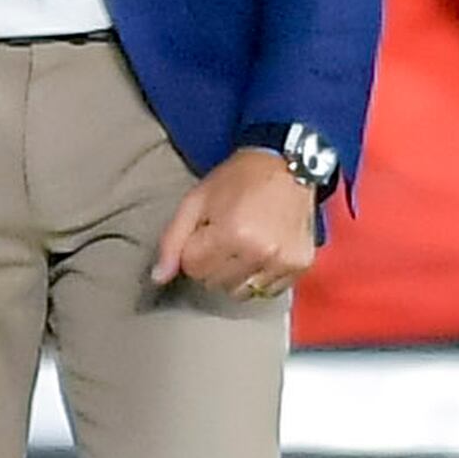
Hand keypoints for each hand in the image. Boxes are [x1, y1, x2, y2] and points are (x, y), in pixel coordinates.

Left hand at [151, 146, 318, 300]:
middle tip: (224, 238)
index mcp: (231, 234)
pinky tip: (262, 253)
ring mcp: (283, 261)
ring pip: (240, 292)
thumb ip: (173, 240)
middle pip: (215, 283)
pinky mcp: (300, 266)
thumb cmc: (237, 180)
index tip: (205, 233)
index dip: (193, 250)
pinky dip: (259, 277)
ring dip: (234, 275)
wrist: (287, 165)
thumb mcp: (196, 200)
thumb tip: (158, 277)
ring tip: (242, 246)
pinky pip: (268, 291)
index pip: (193, 268)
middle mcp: (260, 252)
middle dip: (212, 264)